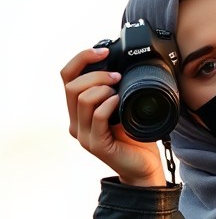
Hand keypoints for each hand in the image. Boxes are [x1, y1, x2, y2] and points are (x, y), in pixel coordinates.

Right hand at [62, 48, 166, 185]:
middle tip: (117, 76)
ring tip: (119, 92)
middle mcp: (76, 122)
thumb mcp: (123, 107)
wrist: (144, 167)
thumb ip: (114, 90)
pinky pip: (96, 117)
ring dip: (102, 88)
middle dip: (95, 74)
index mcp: (79, 111)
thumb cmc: (135, 138)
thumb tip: (117, 65)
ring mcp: (84, 134)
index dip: (82, 58)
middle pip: (71, 86)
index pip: (67, 77)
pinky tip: (119, 102)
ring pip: (81, 99)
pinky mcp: (96, 144)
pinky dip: (108, 104)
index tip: (103, 51)